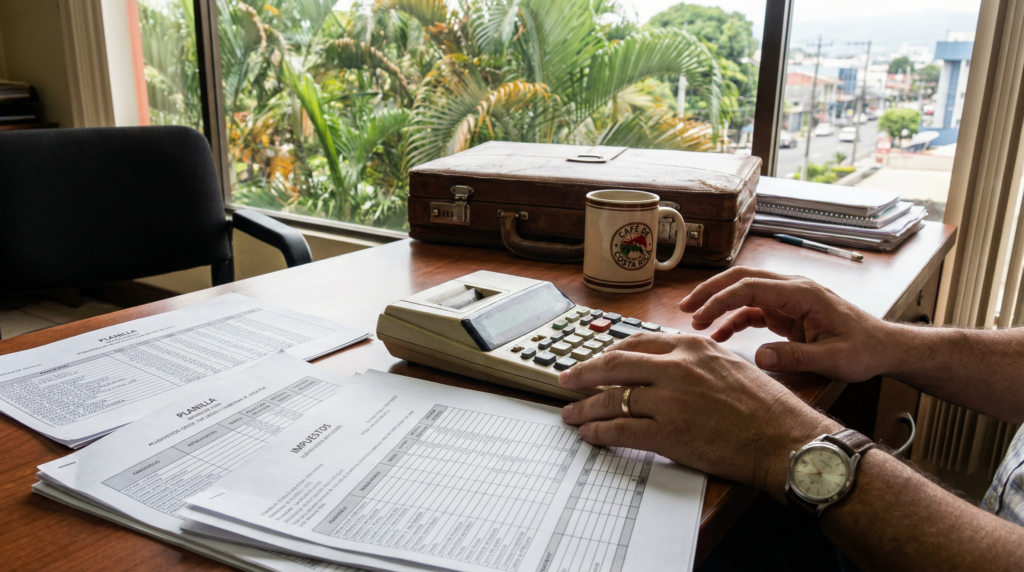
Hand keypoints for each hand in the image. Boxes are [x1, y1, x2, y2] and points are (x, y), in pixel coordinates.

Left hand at [559, 333, 841, 497]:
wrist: (784, 439)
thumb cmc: (766, 407)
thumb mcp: (729, 365)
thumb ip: (695, 362)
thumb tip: (667, 367)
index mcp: (692, 346)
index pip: (636, 342)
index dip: (609, 354)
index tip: (596, 361)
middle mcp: (676, 367)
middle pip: (614, 365)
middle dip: (583, 374)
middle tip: (566, 380)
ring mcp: (669, 399)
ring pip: (611, 398)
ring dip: (584, 408)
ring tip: (571, 415)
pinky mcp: (667, 432)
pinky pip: (620, 429)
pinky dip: (599, 432)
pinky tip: (589, 434)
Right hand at [679, 267, 899, 382]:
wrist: (884, 347)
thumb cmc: (864, 350)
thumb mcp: (833, 359)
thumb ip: (796, 358)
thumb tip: (759, 356)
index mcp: (802, 293)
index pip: (751, 286)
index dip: (721, 299)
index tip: (699, 315)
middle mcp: (793, 289)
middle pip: (742, 279)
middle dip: (711, 291)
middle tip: (685, 308)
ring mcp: (789, 298)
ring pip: (744, 290)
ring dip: (719, 302)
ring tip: (695, 321)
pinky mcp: (787, 311)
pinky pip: (753, 309)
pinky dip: (733, 318)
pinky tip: (718, 334)